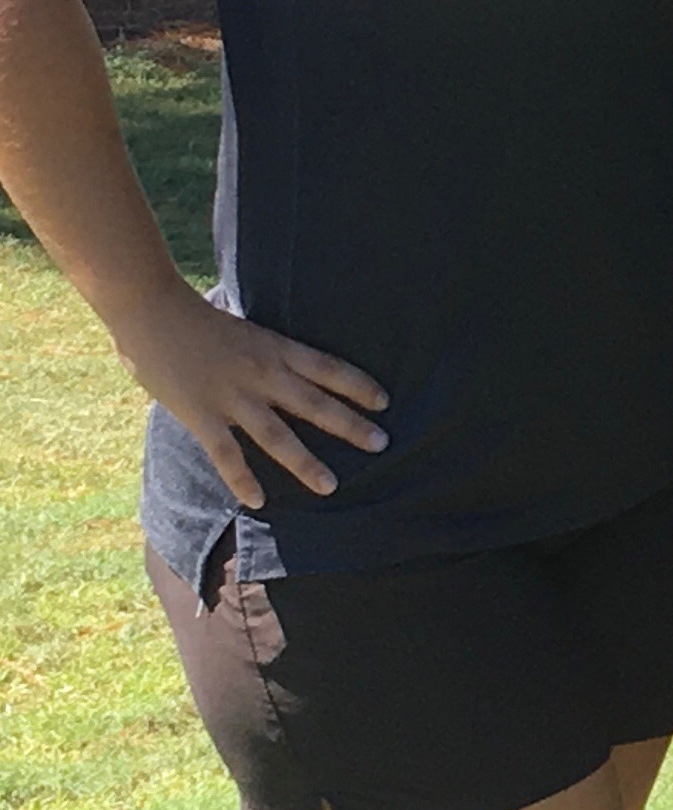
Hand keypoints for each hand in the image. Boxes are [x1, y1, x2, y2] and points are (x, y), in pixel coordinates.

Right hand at [109, 289, 388, 507]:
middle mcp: (262, 373)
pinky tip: (257, 500)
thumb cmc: (195, 317)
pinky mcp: (201, 415)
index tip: (385, 402)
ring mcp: (232, 396)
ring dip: (306, 463)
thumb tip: (285, 368)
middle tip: (382, 444)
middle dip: (351, 426)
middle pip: (316, 403)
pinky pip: (227, 454)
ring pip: (278, 436)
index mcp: (275, 348)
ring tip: (331, 486)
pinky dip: (242, 479)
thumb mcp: (246, 329)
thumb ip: (265, 351)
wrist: (151, 309)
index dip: (359, 385)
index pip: (329, 367)